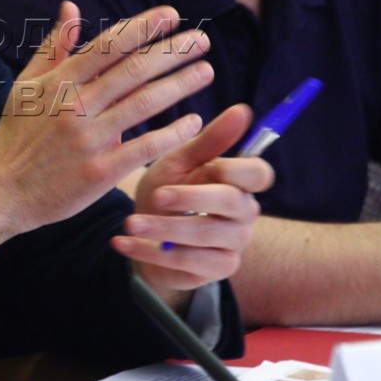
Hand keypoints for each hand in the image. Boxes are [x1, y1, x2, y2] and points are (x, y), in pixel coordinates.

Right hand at [0, 2, 213, 276]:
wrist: (0, 192)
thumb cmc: (15, 136)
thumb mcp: (26, 86)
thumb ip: (53, 47)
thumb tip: (71, 7)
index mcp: (58, 83)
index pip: (108, 45)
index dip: (143, 27)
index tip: (171, 14)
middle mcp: (75, 106)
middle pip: (133, 70)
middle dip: (172, 51)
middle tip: (202, 40)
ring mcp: (88, 139)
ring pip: (144, 104)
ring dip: (180, 85)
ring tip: (206, 71)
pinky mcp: (99, 172)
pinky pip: (145, 147)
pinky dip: (172, 133)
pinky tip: (193, 121)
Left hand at [115, 103, 271, 302]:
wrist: (145, 235)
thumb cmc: (166, 192)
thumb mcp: (178, 163)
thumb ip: (208, 141)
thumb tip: (241, 109)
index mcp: (238, 183)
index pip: (258, 174)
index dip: (238, 169)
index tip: (211, 165)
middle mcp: (243, 214)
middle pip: (232, 203)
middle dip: (193, 197)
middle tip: (157, 195)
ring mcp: (232, 245)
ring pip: (206, 237)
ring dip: (164, 229)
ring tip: (130, 223)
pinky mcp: (215, 271)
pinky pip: (187, 263)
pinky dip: (151, 253)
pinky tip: (122, 243)